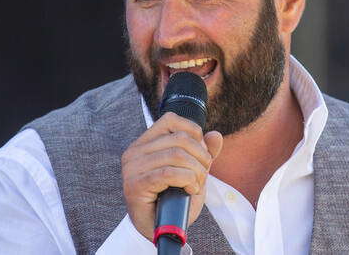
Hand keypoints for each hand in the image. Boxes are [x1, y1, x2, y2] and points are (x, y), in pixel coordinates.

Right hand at [121, 111, 222, 240]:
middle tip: (203, 175)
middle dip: (201, 156)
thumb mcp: (192, 172)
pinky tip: (190, 190)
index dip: (194, 132)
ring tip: (196, 185)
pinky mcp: (135, 185)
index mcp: (144, 143)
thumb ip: (203, 153)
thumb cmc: (171, 199)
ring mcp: (132, 168)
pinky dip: (187, 180)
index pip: (171, 119)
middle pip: (179, 138)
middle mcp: (135, 151)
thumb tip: (216, 135)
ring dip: (196, 172)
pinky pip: (169, 173)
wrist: (156, 229)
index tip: (200, 153)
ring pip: (177, 155)